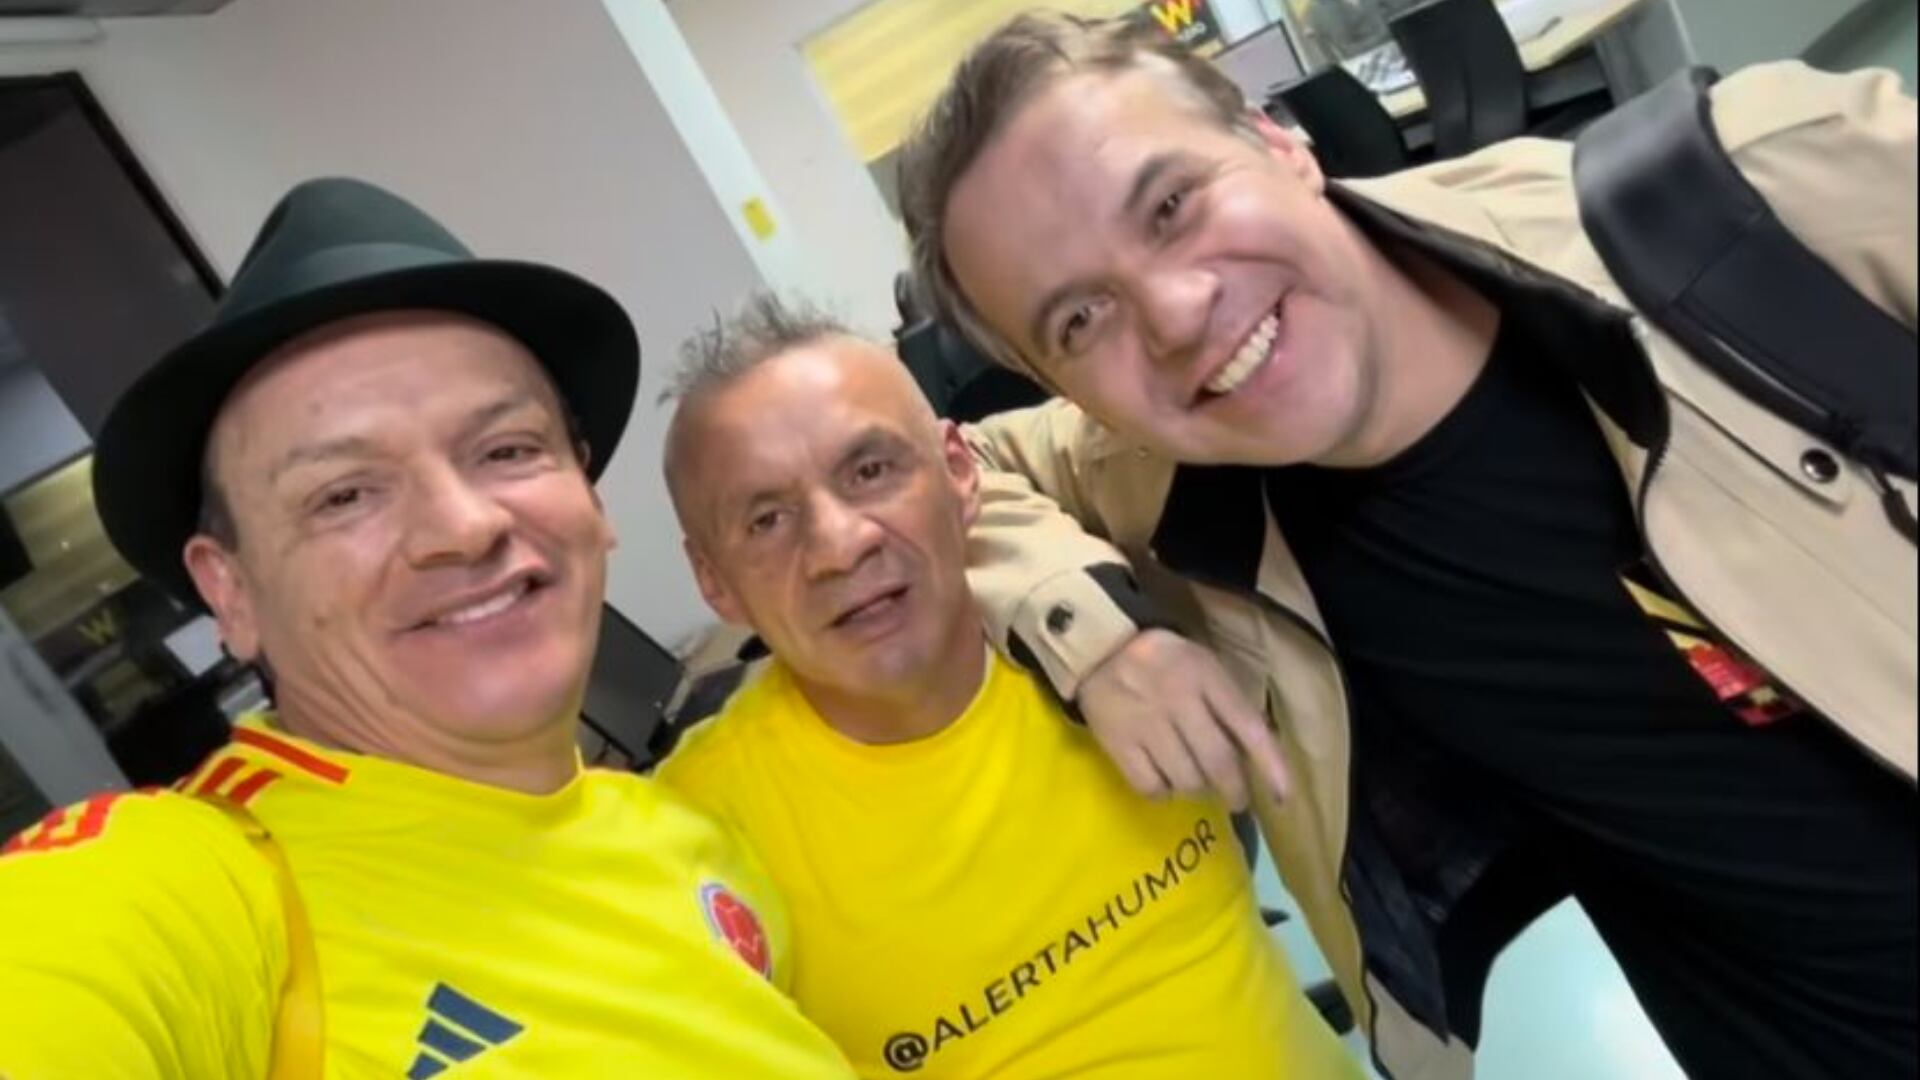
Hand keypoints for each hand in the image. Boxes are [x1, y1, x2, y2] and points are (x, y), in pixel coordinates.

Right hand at [1076, 629, 1289, 811]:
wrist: (1099, 647)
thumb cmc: (1164, 660)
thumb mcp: (1204, 665)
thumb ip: (1228, 702)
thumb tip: (1258, 753)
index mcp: (1207, 677)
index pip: (1249, 728)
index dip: (1271, 766)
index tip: (1283, 797)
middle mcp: (1179, 701)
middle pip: (1218, 763)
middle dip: (1234, 790)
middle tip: (1237, 800)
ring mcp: (1146, 724)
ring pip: (1186, 780)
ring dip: (1198, 790)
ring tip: (1196, 783)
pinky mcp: (1118, 743)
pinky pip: (1150, 786)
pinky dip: (1163, 793)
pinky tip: (1164, 782)